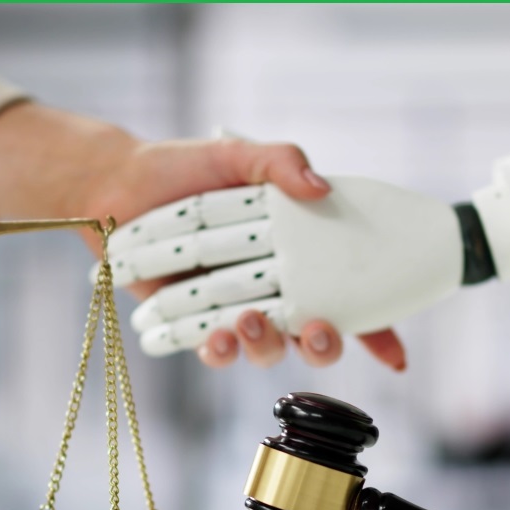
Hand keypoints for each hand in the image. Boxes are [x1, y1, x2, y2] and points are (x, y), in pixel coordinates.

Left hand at [0, 102, 404, 370]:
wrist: (114, 187)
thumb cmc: (182, 168)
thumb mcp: (237, 154)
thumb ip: (281, 160)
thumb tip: (320, 188)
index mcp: (297, 251)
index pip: (350, 294)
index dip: (378, 329)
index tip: (396, 356)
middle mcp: (272, 287)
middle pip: (315, 335)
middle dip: (324, 346)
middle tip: (316, 331)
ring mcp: (234, 310)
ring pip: (266, 349)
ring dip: (264, 345)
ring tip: (244, 321)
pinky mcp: (193, 324)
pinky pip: (213, 351)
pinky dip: (216, 350)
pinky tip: (212, 337)